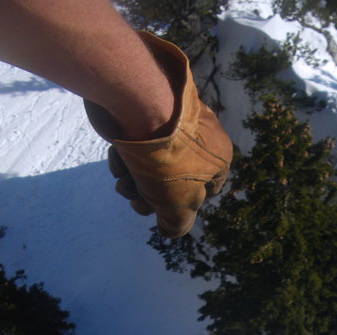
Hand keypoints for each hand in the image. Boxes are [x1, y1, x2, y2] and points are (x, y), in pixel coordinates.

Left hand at [85, 33, 231, 237]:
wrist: (136, 101)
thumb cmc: (165, 159)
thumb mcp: (177, 207)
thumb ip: (177, 224)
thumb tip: (169, 230)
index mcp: (219, 156)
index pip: (206, 193)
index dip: (182, 207)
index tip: (165, 211)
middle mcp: (200, 136)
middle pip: (172, 181)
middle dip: (150, 197)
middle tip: (136, 199)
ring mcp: (171, 120)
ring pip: (150, 165)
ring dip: (133, 180)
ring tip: (123, 181)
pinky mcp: (144, 110)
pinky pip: (136, 144)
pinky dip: (125, 156)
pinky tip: (117, 158)